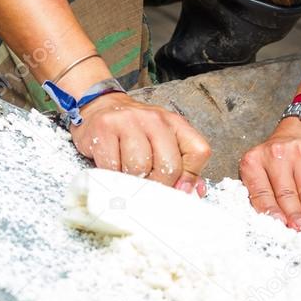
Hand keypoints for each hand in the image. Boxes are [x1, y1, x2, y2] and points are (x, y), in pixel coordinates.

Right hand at [71, 93, 210, 195]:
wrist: (101, 107)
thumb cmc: (135, 131)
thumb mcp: (163, 142)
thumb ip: (182, 166)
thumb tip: (193, 192)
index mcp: (175, 123)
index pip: (198, 151)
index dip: (190, 177)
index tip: (178, 189)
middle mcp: (154, 118)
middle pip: (168, 166)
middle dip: (158, 185)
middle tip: (148, 188)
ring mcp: (128, 120)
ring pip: (139, 167)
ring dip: (132, 181)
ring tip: (128, 174)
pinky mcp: (104, 128)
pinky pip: (112, 167)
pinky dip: (112, 176)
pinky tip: (113, 168)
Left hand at [239, 117, 300, 230]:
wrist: (300, 132)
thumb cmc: (276, 157)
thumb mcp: (259, 168)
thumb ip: (259, 193)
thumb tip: (270, 224)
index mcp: (254, 160)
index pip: (261, 191)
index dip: (271, 211)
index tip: (279, 225)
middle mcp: (276, 155)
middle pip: (286, 193)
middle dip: (295, 216)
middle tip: (300, 231)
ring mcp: (300, 156)